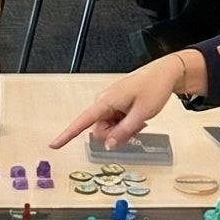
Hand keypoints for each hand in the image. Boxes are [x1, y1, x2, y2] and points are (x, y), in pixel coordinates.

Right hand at [51, 50, 204, 149]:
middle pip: (100, 130)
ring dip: (122, 130)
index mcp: (106, 101)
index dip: (67, 134)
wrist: (165, 73)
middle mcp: (104, 102)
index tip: (54, 144)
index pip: (82, 121)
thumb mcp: (141, 114)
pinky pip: (115, 122)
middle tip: (135, 127)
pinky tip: (137, 117)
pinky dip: (125, 125)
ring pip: (108, 128)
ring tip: (139, 119)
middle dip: (115, 135)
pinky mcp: (116, 105)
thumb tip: (109, 145)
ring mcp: (110, 103)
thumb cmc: (154, 87)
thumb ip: (124, 132)